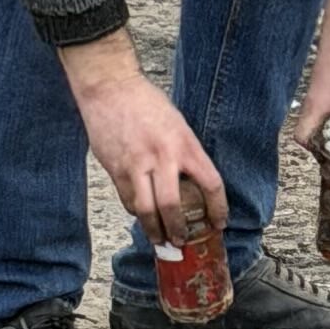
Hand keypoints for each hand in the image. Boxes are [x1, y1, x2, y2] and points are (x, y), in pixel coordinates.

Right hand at [58, 28, 223, 244]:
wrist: (110, 88)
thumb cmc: (146, 102)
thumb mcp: (178, 125)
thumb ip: (185, 153)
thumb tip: (190, 183)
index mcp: (185, 144)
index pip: (210, 183)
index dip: (218, 209)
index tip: (218, 223)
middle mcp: (162, 156)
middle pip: (173, 206)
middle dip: (179, 229)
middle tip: (182, 241)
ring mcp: (136, 164)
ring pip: (146, 210)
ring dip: (154, 230)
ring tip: (160, 239)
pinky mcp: (115, 169)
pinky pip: (128, 199)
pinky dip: (136, 212)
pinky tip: (141, 215)